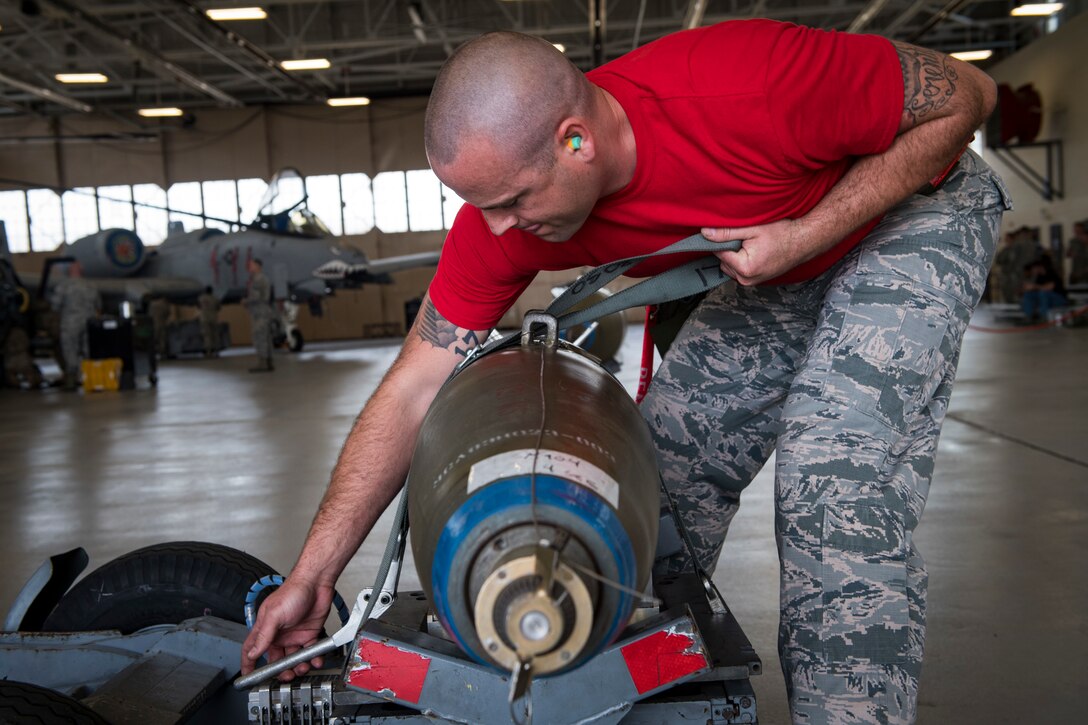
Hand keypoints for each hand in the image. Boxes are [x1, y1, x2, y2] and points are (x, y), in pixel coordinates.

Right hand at [240, 575, 334, 680]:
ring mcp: (294, 635)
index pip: (252, 649)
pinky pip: (310, 652)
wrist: (317, 582)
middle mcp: (279, 634)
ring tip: (303, 668)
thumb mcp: (275, 615)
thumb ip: (264, 635)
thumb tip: (253, 652)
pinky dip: (313, 659)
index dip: (249, 663)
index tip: (248, 677)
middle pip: (276, 659)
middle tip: (286, 676)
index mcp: (265, 628)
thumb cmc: (294, 591)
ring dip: (297, 667)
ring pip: (293, 659)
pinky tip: (315, 660)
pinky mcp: (309, 634)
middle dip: (280, 671)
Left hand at [702, 219, 816, 285]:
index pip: (719, 254)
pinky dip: (742, 260)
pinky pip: (739, 270)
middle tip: (747, 239)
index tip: (730, 233)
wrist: (803, 242)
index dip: (721, 241)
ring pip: (730, 266)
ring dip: (736, 255)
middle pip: (723, 262)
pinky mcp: (754, 281)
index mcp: (745, 268)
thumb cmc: (782, 234)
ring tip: (753, 245)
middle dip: (730, 249)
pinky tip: (755, 251)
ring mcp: (751, 282)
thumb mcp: (752, 230)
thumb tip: (704, 234)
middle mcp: (747, 280)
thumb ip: (727, 233)